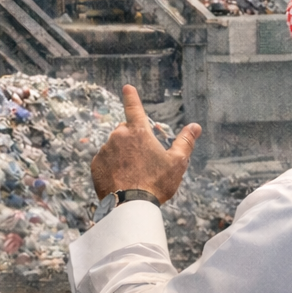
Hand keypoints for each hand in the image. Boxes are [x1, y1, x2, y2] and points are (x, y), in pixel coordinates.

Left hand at [90, 85, 201, 203]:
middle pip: (125, 132)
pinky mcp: (96, 165)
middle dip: (133, 140)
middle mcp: (118, 136)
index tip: (127, 87)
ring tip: (134, 175)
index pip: (134, 108)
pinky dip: (112, 167)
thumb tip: (195, 126)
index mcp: (138, 132)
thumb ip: (185, 142)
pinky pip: (105, 161)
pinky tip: (122, 180)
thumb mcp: (177, 163)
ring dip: (122, 155)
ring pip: (115, 147)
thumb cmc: (156, 183)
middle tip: (144, 161)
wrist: (130, 205)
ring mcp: (105, 150)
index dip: (131, 97)